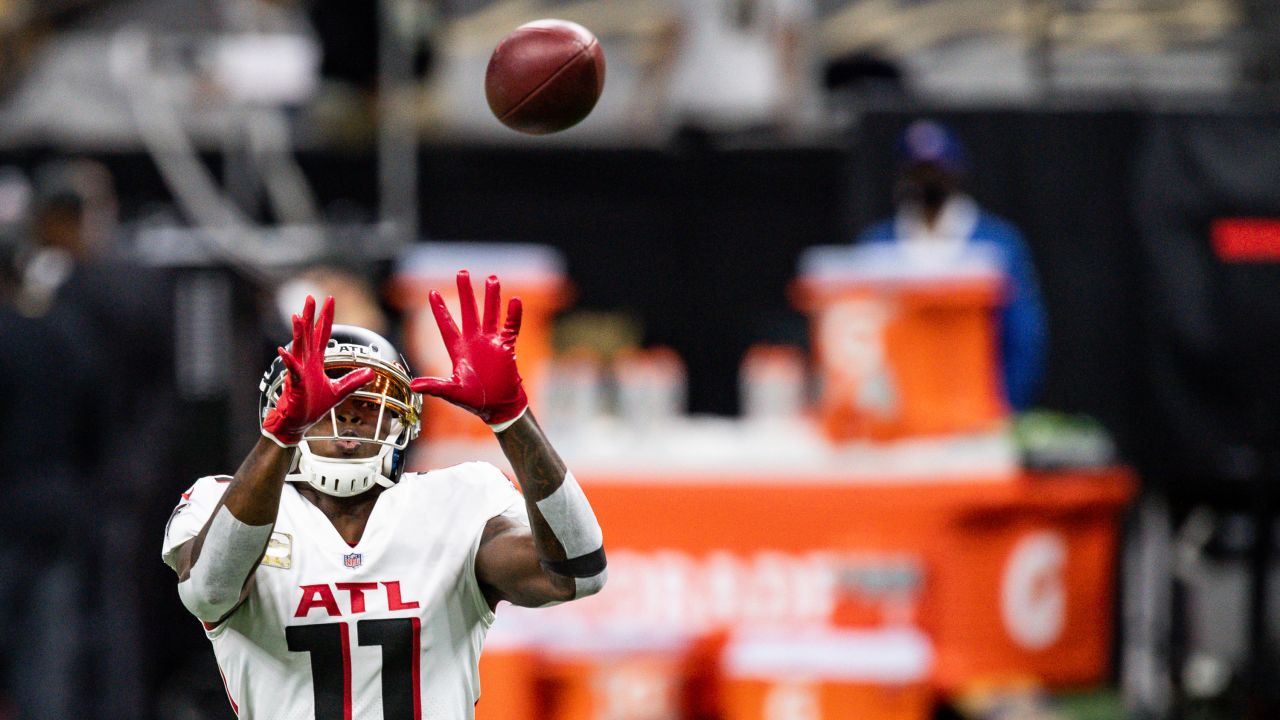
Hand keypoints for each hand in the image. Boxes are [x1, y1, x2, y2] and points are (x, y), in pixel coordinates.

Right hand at [262, 296, 374, 446]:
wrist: (297, 423)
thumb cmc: (312, 406)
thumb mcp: (339, 392)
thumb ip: (353, 380)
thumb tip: (371, 372)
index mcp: (316, 362)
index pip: (322, 335)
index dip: (326, 318)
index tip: (330, 300)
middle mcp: (306, 362)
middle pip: (309, 334)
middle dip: (311, 316)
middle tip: (311, 297)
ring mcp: (299, 371)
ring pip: (299, 347)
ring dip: (299, 332)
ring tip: (298, 316)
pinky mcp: (294, 384)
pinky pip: (292, 369)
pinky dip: (289, 360)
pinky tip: (284, 350)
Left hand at [411, 270, 527, 428]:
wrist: (498, 407)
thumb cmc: (475, 401)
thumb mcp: (452, 392)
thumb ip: (434, 386)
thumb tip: (413, 385)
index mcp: (458, 350)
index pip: (446, 325)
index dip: (440, 310)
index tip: (431, 292)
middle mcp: (474, 342)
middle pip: (468, 311)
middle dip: (465, 292)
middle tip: (462, 272)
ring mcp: (491, 343)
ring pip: (490, 314)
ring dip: (491, 297)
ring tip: (492, 279)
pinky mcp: (507, 347)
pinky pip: (511, 327)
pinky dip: (514, 315)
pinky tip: (515, 301)